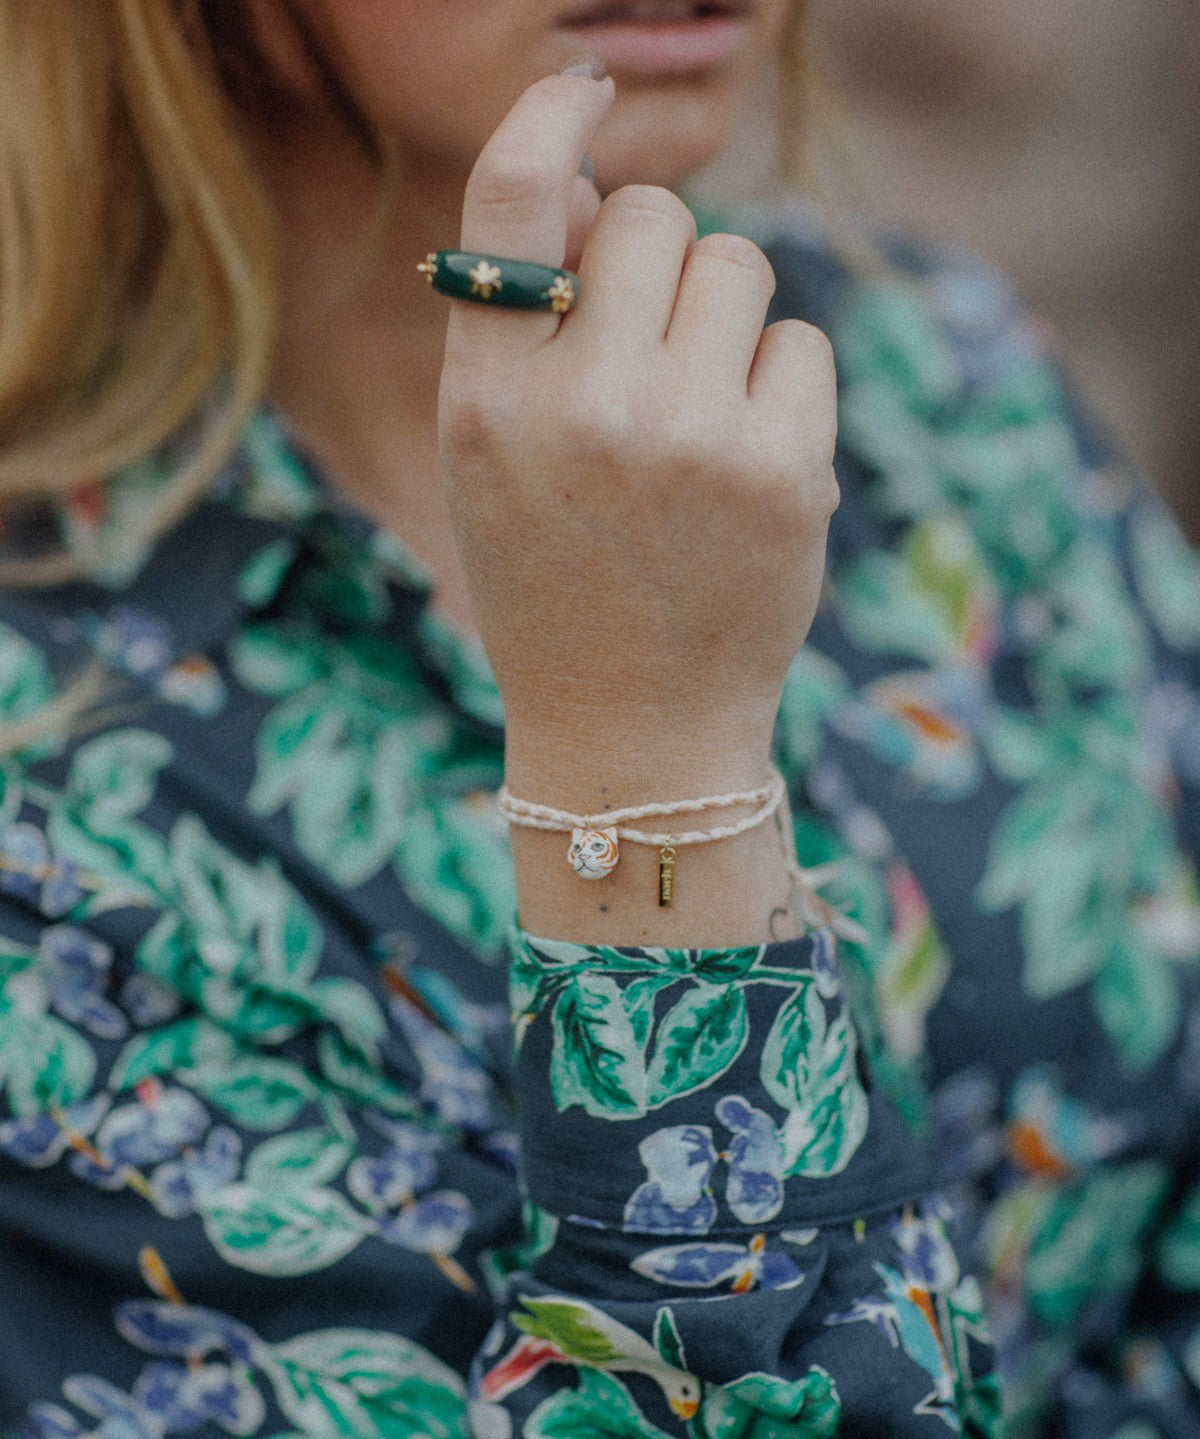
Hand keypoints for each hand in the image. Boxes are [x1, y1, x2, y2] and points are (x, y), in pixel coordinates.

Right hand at [437, 69, 837, 806]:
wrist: (634, 728)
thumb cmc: (556, 583)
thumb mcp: (494, 463)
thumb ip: (522, 328)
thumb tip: (591, 188)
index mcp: (488, 402)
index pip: (505, 203)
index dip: (547, 121)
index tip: (580, 90)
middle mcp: (583, 408)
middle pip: (654, 219)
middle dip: (658, 264)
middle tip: (652, 350)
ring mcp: (690, 439)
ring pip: (739, 267)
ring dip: (723, 320)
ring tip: (697, 418)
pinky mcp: (784, 472)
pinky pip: (798, 342)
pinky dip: (777, 388)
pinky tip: (746, 465)